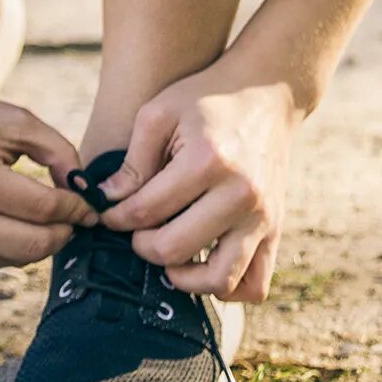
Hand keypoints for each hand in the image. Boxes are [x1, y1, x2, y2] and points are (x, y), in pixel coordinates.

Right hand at [0, 87, 98, 275]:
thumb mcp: (13, 120)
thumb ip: (58, 151)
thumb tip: (85, 192)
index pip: (43, 208)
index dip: (76, 208)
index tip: (89, 204)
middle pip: (34, 246)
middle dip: (64, 232)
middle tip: (75, 217)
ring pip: (16, 260)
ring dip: (37, 241)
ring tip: (38, 213)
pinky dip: (9, 247)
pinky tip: (4, 220)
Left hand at [94, 67, 301, 301]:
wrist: (268, 92)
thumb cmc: (207, 98)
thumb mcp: (160, 112)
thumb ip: (132, 161)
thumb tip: (105, 203)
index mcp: (207, 161)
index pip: (146, 211)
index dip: (116, 216)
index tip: (111, 212)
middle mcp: (240, 194)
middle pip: (174, 249)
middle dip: (143, 245)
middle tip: (138, 230)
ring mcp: (263, 216)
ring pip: (218, 280)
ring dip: (184, 277)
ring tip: (169, 254)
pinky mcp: (277, 229)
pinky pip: (255, 285)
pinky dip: (227, 290)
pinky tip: (204, 266)